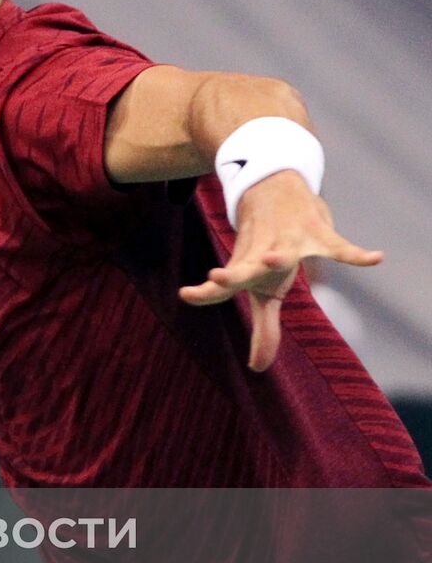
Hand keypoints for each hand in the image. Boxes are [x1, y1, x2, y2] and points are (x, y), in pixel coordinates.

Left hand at [179, 171, 382, 371]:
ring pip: (284, 250)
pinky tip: (376, 258)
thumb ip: (263, 330)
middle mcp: (261, 255)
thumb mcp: (265, 290)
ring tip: (272, 260)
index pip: (222, 287)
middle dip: (233, 274)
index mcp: (246, 271)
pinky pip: (338, 245)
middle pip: (246, 268)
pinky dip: (357, 254)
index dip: (205, 293)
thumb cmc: (266, 251)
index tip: (186, 294)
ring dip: (279, 255)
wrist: (275, 192)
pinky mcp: (315, 231)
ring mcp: (288, 241)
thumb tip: (256, 369)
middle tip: (217, 276)